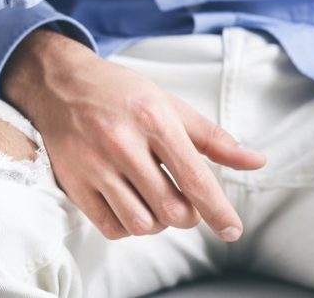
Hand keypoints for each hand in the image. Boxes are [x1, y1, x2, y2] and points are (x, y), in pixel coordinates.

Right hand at [2, 29, 265, 240]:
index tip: (231, 230)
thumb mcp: (168, 104)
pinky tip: (129, 207)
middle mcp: (122, 143)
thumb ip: (213, 138)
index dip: (219, 211)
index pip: (195, 179)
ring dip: (157, 222)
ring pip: (141, 223)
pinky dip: (128, 227)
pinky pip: (110, 227)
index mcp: (153, 120)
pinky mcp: (73, 181)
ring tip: (154, 203)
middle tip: (184, 204)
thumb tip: (256, 162)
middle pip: (171, 208)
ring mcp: (93, 165)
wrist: (57, 82)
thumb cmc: (118, 92)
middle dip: (187, 216)